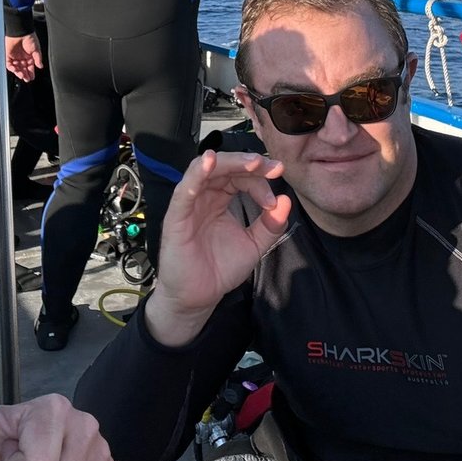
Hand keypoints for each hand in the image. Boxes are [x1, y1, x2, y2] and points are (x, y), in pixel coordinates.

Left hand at [5, 33, 43, 81]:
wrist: (21, 31)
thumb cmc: (29, 37)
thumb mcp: (36, 49)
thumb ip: (38, 58)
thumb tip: (40, 66)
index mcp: (29, 56)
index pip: (30, 67)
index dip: (31, 72)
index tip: (32, 77)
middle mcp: (22, 57)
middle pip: (23, 69)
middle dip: (25, 74)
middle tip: (27, 79)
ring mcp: (15, 56)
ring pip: (16, 68)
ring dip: (19, 73)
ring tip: (22, 76)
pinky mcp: (8, 55)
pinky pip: (9, 64)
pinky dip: (12, 68)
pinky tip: (16, 70)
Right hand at [144, 150, 290, 346]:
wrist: (199, 297)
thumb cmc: (220, 269)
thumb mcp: (254, 245)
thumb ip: (271, 225)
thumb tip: (286, 200)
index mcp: (220, 199)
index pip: (240, 178)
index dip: (260, 180)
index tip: (275, 196)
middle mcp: (204, 197)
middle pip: (224, 167)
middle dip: (248, 163)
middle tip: (271, 166)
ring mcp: (189, 205)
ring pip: (204, 170)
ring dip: (229, 162)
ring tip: (253, 163)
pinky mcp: (176, 217)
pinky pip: (184, 191)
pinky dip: (196, 174)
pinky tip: (209, 162)